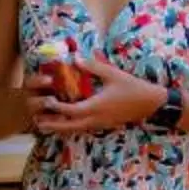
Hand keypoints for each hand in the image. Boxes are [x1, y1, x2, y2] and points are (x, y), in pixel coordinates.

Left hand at [32, 52, 162, 135]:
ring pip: (76, 130)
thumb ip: (93, 66)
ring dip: (60, 128)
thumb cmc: (133, 87)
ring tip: (45, 125)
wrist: (151, 104)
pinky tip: (65, 123)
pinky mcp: (104, 125)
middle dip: (53, 125)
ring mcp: (100, 124)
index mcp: (96, 106)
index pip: (71, 111)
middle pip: (69, 126)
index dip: (56, 107)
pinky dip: (71, 127)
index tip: (46, 100)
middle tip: (37, 121)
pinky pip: (84, 129)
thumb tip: (75, 59)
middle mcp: (96, 119)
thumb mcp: (113, 74)